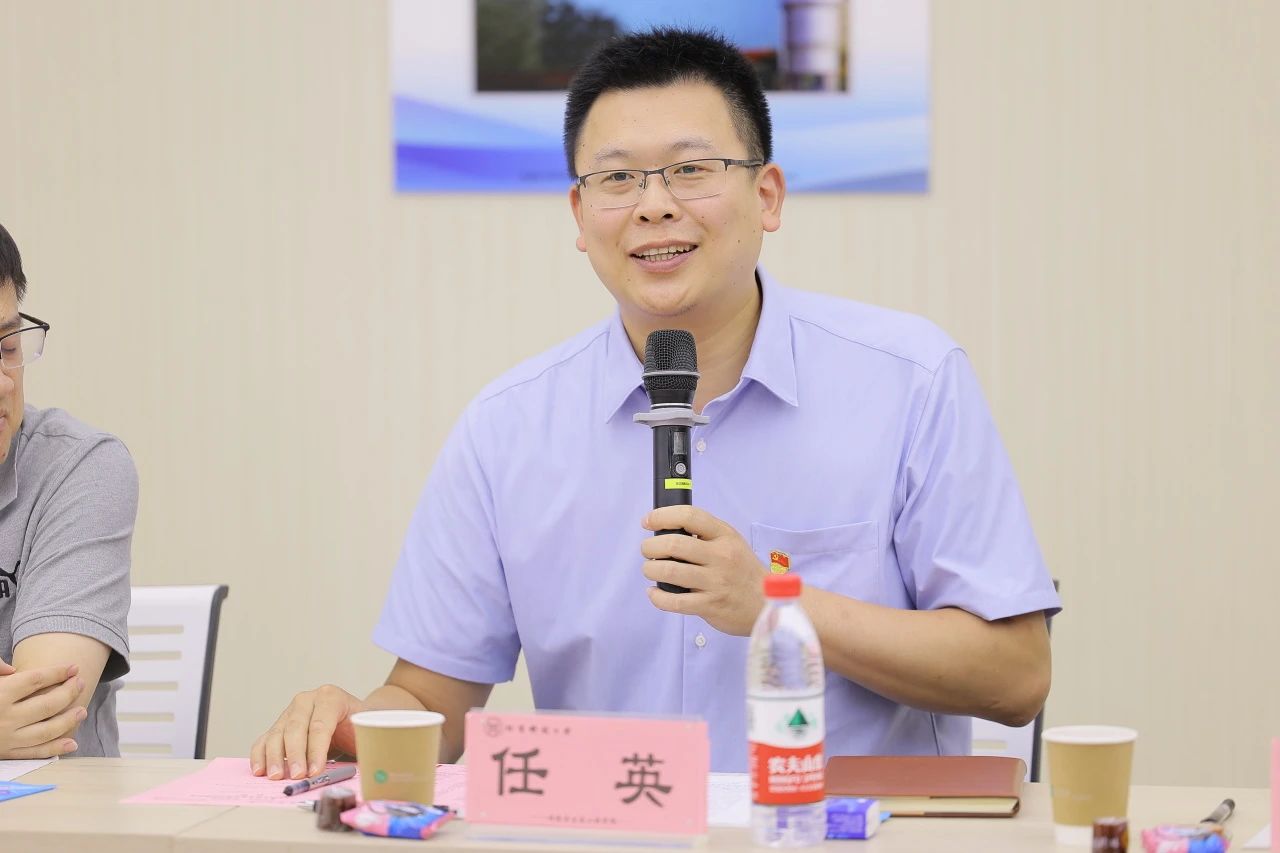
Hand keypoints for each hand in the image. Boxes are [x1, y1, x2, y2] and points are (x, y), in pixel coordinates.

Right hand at [0, 661, 84, 759]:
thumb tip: (13, 669)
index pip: (35, 680)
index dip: (57, 672)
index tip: (73, 667)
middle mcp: (4, 718)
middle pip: (47, 703)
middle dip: (69, 692)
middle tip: (80, 683)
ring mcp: (6, 738)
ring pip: (47, 730)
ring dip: (68, 720)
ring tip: (82, 711)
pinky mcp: (5, 754)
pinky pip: (35, 753)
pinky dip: (55, 748)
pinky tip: (72, 743)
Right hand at [250, 685, 366, 779]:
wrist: (352, 716)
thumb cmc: (358, 726)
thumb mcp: (366, 729)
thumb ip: (364, 742)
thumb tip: (365, 767)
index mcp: (331, 697)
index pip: (320, 724)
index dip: (317, 749)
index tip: (315, 771)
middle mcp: (307, 700)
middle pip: (296, 728)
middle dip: (295, 755)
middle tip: (297, 776)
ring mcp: (290, 711)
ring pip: (277, 733)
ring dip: (275, 757)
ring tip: (276, 777)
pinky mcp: (278, 725)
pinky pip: (265, 739)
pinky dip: (260, 755)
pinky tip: (260, 770)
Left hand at [640, 506, 767, 636]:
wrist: (766, 603)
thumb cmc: (742, 571)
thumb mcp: (731, 543)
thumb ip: (705, 534)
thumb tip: (666, 529)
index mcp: (724, 535)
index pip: (689, 516)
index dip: (662, 516)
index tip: (648, 521)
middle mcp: (721, 556)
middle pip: (673, 544)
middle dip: (650, 546)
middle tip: (647, 551)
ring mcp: (715, 582)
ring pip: (669, 571)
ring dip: (650, 569)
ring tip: (650, 570)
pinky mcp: (710, 605)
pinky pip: (674, 601)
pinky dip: (657, 596)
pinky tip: (655, 592)